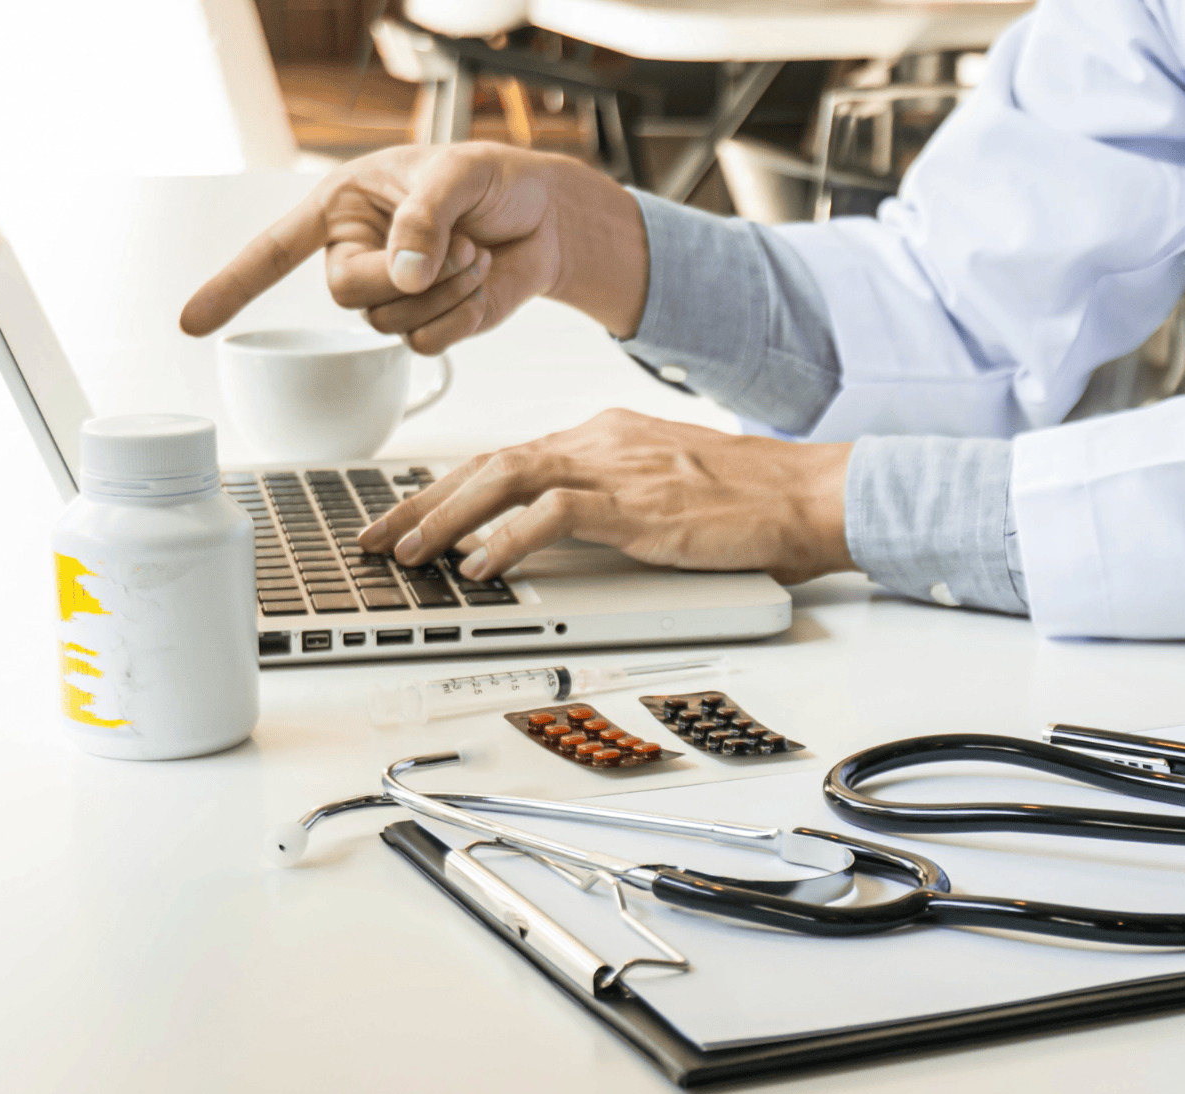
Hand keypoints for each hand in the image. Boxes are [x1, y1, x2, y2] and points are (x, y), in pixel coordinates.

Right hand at [178, 143, 647, 348]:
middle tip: (458, 244)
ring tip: (477, 252)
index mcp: (343, 209)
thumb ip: (423, 218)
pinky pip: (426, 344)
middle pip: (348, 295)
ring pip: (392, 323)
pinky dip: (461, 316)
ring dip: (446, 290)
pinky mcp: (430, 325)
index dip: (232, 285)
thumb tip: (402, 274)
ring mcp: (392, 296)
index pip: (273, 251)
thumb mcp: (457, 176)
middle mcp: (357, 256)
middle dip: (407, 275)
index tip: (191, 323)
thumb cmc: (493, 182)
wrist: (546, 216)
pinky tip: (481, 281)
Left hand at [359, 411, 856, 584]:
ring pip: (505, 480)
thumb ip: (609, 499)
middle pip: (488, 463)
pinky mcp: (636, 504)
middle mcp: (600, 442)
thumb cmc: (750, 500)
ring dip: (448, 519)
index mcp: (605, 435)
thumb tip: (558, 531)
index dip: (449, 489)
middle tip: (377, 538)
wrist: (807, 494)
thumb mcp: (664, 489)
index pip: (507, 457)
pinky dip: (508, 539)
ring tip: (410, 555)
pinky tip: (481, 566)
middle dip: (423, 503)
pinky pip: (553, 515)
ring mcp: (616, 469)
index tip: (409, 518)